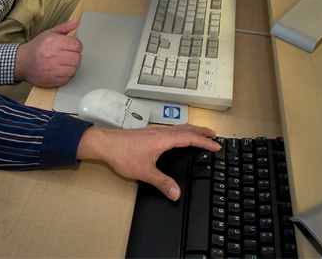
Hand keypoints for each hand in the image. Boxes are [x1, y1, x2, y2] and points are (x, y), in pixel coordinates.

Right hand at [13, 16, 82, 86]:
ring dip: (69, 67)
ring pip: (73, 70)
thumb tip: (78, 19)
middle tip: (66, 55)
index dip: (77, 46)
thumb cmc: (37, 47)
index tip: (71, 47)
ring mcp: (51, 69)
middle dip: (74, 57)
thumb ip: (65, 27)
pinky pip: (66, 79)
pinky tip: (56, 70)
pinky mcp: (50, 80)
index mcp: (52, 41)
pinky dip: (63, 76)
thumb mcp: (50, 33)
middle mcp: (52, 55)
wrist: (22, 62)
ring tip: (61, 63)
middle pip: (77, 58)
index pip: (77, 45)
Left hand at [76, 123, 220, 199]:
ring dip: (191, 130)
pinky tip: (178, 138)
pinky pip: (170, 130)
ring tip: (200, 134)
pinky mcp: (148, 134)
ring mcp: (154, 132)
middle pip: (186, 129)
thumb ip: (162, 182)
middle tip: (214, 134)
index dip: (204, 142)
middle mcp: (160, 132)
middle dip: (201, 131)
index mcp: (163, 139)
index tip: (216, 145)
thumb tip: (176, 193)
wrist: (104, 144)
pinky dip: (181, 132)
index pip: (189, 138)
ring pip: (178, 128)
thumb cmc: (122, 154)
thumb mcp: (144, 171)